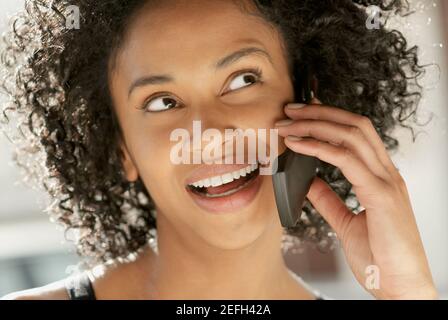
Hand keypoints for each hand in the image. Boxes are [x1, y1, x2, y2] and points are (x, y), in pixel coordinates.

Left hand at [274, 98, 437, 299]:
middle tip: (289, 109)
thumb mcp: (346, 223)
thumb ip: (329, 200)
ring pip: (351, 135)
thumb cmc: (381, 259)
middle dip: (319, 112)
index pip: (356, 134)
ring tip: (287, 124)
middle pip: (354, 125)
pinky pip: (346, 160)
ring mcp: (386, 182)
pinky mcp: (380, 195)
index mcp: (380, 179)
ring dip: (315, 124)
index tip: (302, 113)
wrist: (401, 286)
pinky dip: (318, 147)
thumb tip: (309, 182)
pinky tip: (297, 144)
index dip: (329, 118)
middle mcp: (386, 174)